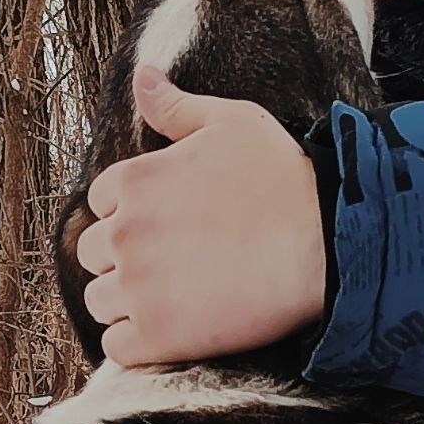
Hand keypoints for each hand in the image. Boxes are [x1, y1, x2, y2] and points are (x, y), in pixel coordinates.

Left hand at [76, 65, 324, 367]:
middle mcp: (125, 233)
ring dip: (129, 299)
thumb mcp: (231, 122)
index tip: (173, 217)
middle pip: (95, 252)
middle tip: (178, 256)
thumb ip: (176, 106)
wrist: (327, 241)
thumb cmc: (283, 175)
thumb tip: (142, 75)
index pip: (102, 201)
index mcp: (133, 179)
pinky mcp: (159, 336)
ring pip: (102, 300)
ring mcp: (139, 287)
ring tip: (178, 291)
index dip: (135, 208)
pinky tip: (174, 325)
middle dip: (128, 253)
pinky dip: (138, 341)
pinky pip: (118, 348)